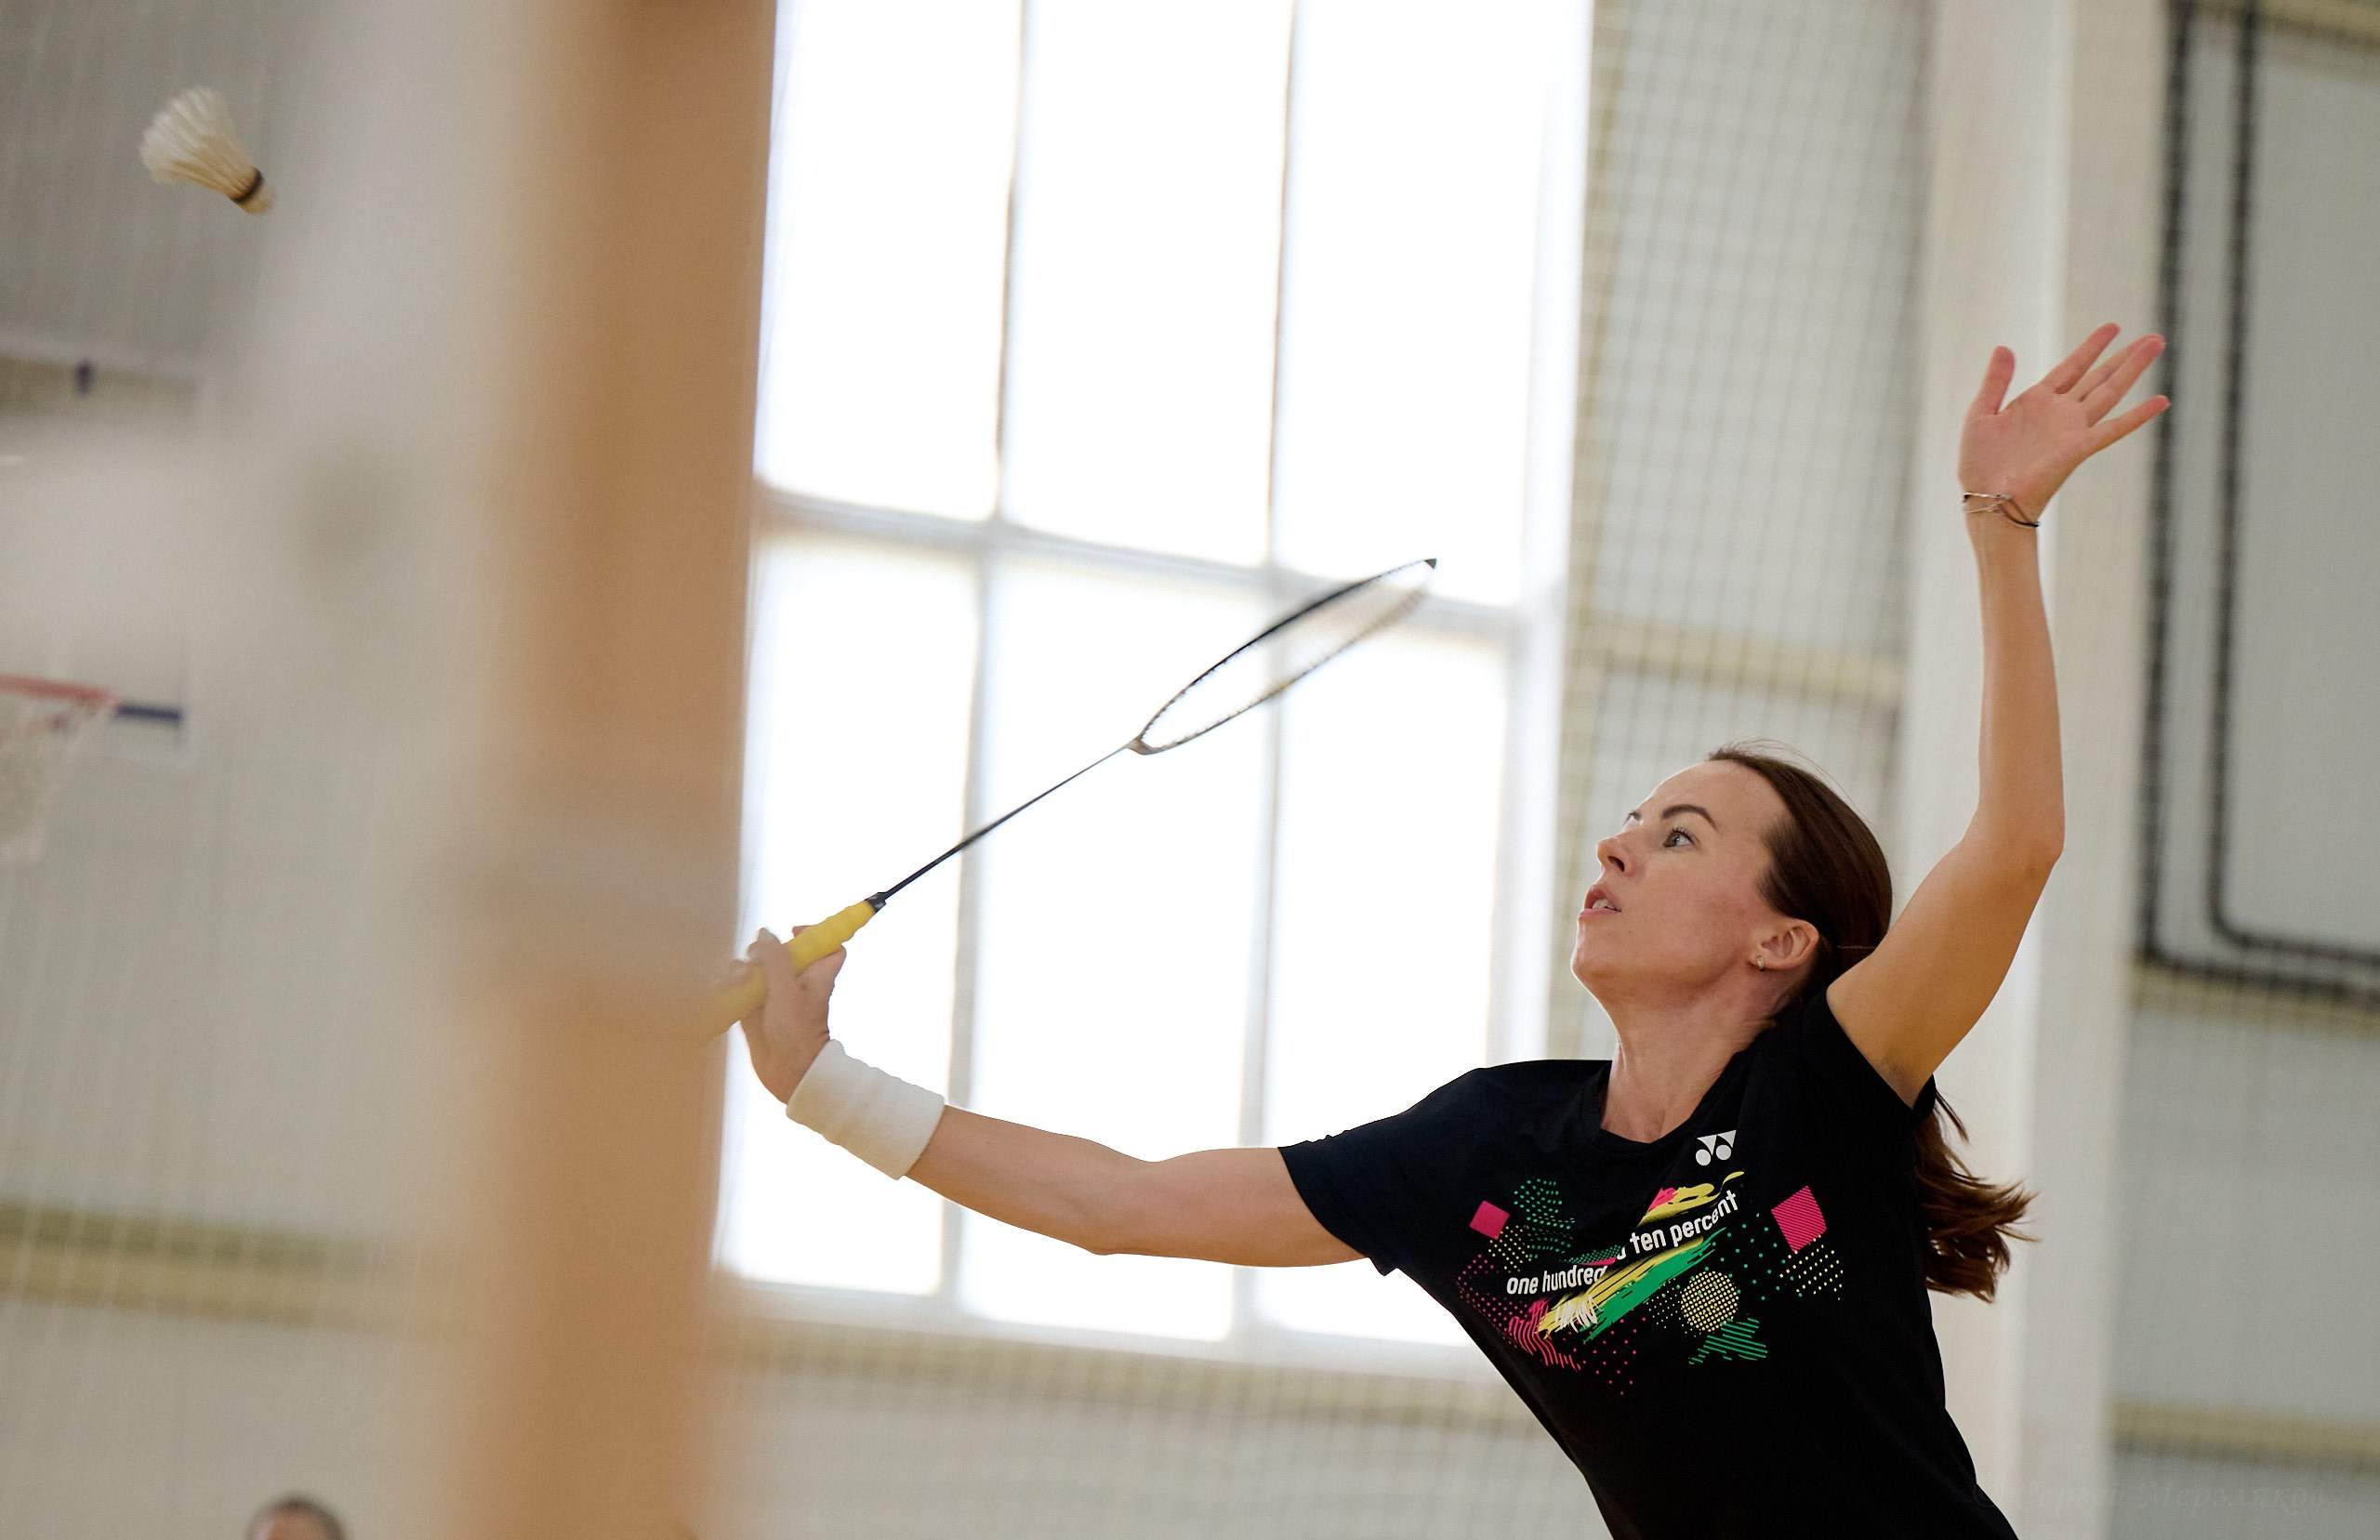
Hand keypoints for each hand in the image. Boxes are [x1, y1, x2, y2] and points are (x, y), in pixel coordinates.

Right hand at [731, 926, 841, 1101]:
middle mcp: (795, 983)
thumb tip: (766, 933)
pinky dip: (729, 986)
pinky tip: (721, 987)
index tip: (794, 931)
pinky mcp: (755, 1010)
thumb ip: (776, 960)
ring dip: (741, 969)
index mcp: (815, 975)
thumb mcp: (787, 991)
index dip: (815, 934)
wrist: (787, 1074)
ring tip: (736, 980)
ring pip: (755, 969)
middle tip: (754, 959)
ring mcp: (774, 996)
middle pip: (780, 953)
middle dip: (762, 951)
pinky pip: (740, 989)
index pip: (826, 946)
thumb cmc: (797, 1034)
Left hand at [1959, 323, 2168, 521]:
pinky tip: (2161, 401)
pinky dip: (2138, 415)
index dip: (2092, 347)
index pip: (2072, 367)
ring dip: (2134, 369)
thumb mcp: (1980, 414)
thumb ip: (1995, 381)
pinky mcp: (2078, 449)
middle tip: (2154, 338)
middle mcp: (2060, 413)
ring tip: (2157, 345)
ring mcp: (2072, 430)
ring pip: (2110, 392)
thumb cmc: (1979, 464)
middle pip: (2099, 377)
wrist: (1986, 499)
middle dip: (2125, 356)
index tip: (2113, 326)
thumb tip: (2004, 346)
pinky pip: (2113, 429)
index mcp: (2037, 402)